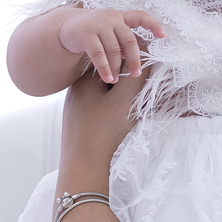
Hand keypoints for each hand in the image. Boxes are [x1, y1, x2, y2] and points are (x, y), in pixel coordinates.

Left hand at [53, 65, 146, 221]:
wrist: (82, 168)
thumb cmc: (104, 131)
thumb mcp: (125, 99)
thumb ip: (136, 74)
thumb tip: (144, 54)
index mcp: (84, 80)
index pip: (113, 62)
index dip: (132, 67)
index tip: (145, 78)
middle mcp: (77, 91)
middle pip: (109, 79)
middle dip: (127, 85)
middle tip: (138, 99)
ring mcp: (76, 109)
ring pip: (105, 95)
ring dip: (121, 100)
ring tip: (129, 114)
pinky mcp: (79, 124)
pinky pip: (99, 110)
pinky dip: (112, 113)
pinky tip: (118, 126)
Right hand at [57, 6, 163, 83]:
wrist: (66, 27)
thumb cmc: (93, 32)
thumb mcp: (109, 33)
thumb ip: (121, 40)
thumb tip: (133, 58)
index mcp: (120, 17)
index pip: (140, 16)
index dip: (153, 24)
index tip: (164, 36)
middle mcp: (111, 18)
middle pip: (129, 40)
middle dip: (134, 59)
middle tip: (136, 74)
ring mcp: (98, 25)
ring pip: (114, 50)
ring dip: (116, 67)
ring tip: (116, 80)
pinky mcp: (86, 34)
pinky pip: (99, 54)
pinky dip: (104, 68)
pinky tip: (107, 78)